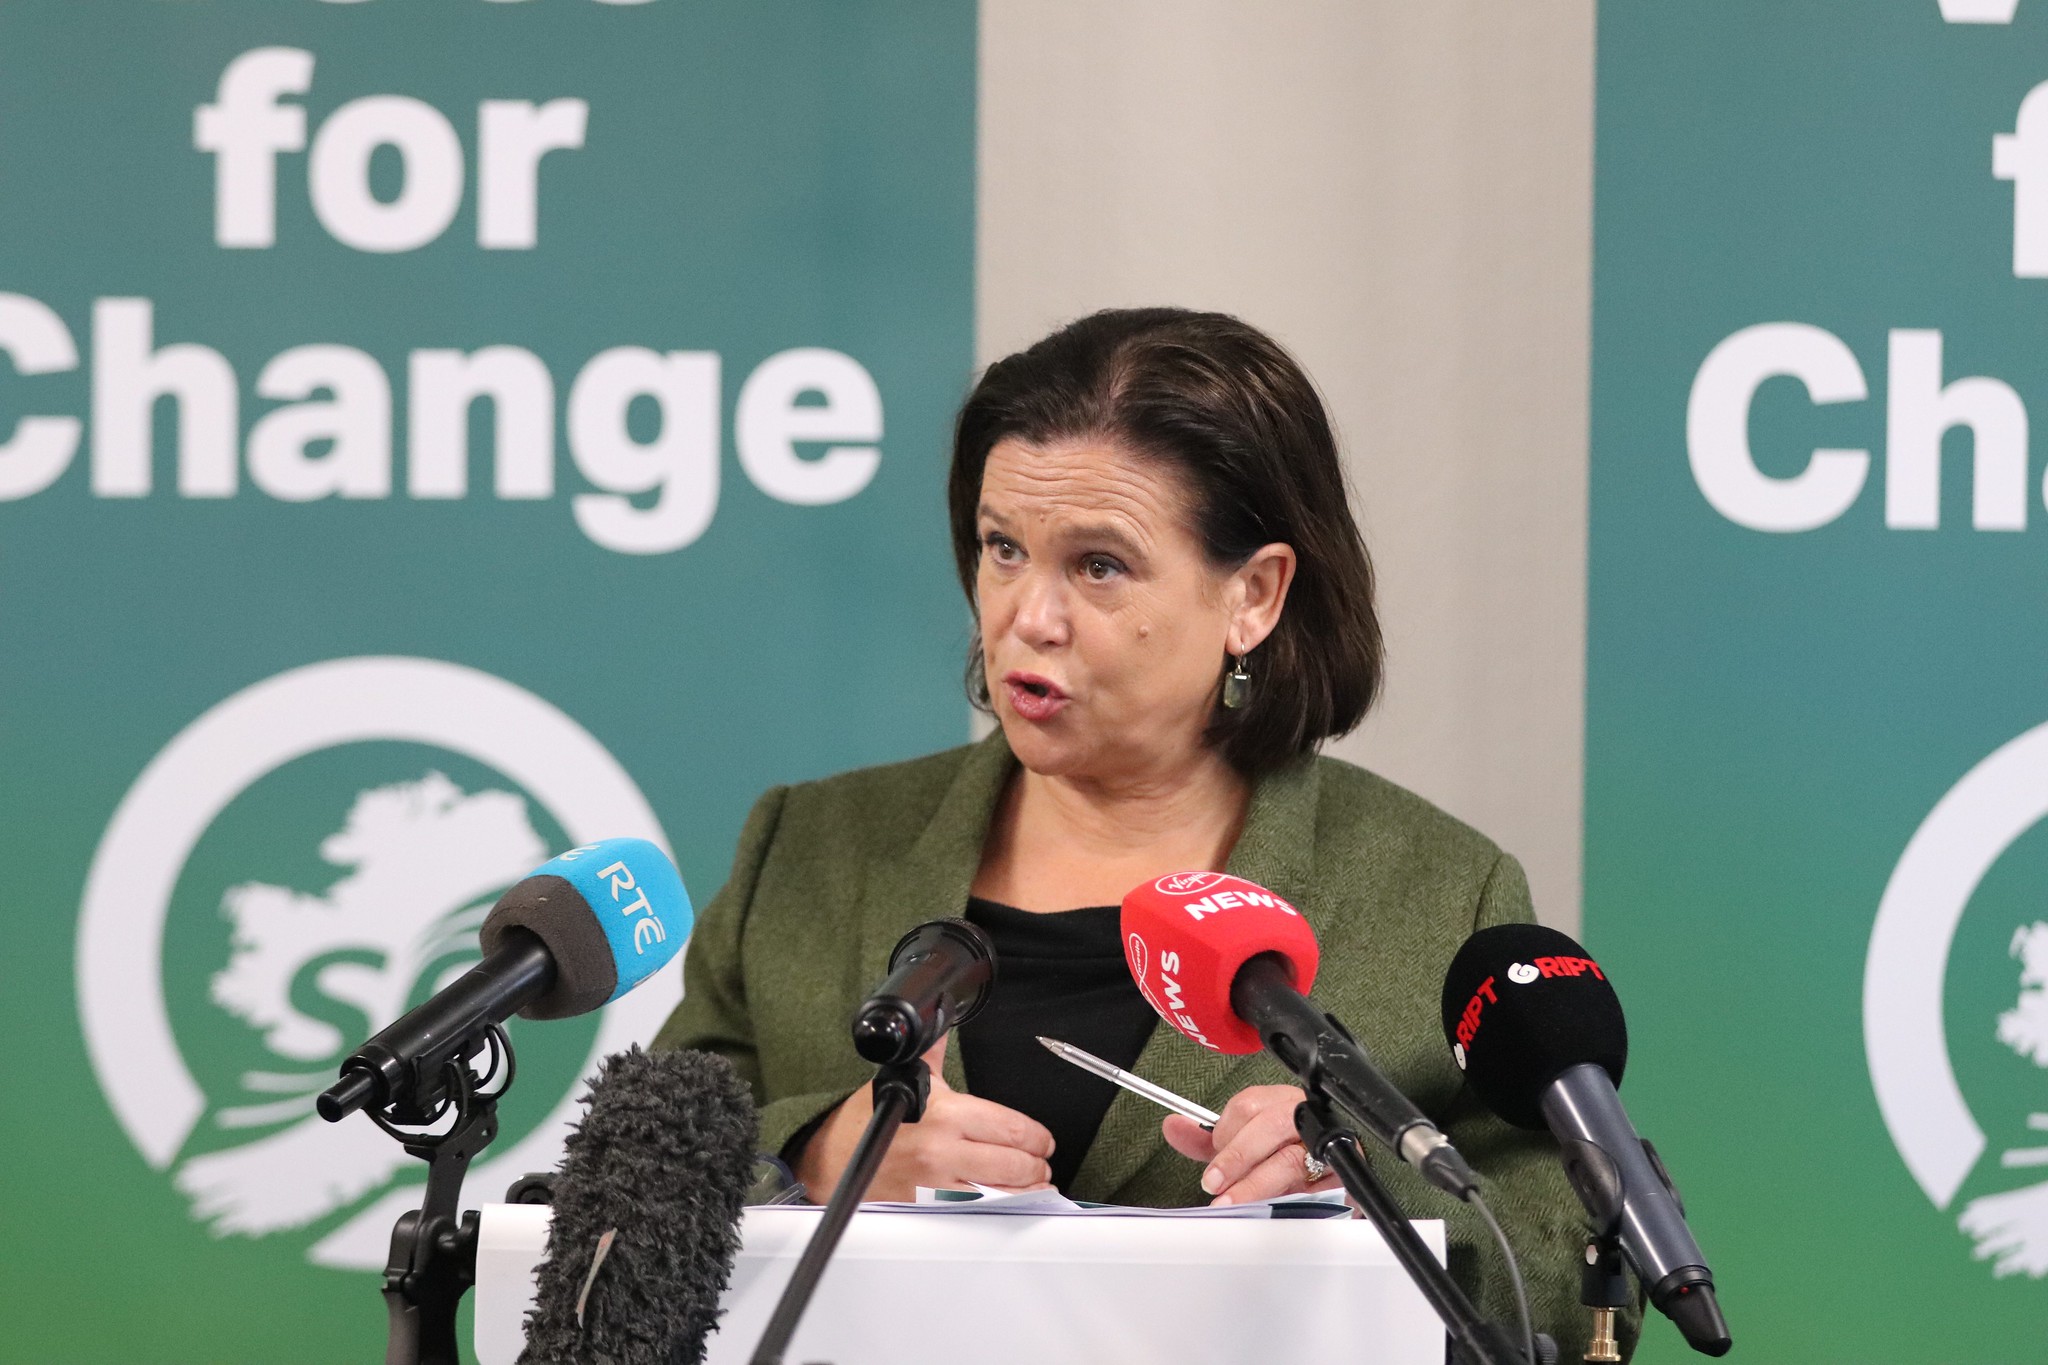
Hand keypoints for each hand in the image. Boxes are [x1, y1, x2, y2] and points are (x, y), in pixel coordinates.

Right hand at [791, 1035, 1056, 1202]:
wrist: (830, 1162)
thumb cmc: (864, 1123)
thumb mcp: (905, 1079)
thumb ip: (934, 1055)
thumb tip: (942, 1024)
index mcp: (945, 1114)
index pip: (1009, 1127)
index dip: (1035, 1136)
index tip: (1042, 1140)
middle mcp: (944, 1151)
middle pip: (1013, 1163)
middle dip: (1036, 1164)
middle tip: (1042, 1162)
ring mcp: (938, 1184)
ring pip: (1002, 1193)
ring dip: (1026, 1190)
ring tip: (1035, 1184)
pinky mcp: (930, 1208)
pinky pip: (978, 1212)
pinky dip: (1001, 1207)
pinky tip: (1010, 1201)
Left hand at [1162, 1083, 1344, 1205]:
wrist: (1331, 1182)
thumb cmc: (1282, 1158)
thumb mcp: (1242, 1146)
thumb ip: (1208, 1140)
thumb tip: (1173, 1127)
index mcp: (1281, 1102)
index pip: (1249, 1104)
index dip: (1226, 1134)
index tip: (1211, 1164)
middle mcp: (1307, 1117)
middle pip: (1272, 1124)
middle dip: (1238, 1156)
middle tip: (1214, 1184)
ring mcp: (1327, 1148)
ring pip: (1291, 1159)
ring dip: (1256, 1184)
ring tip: (1232, 1202)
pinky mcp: (1342, 1178)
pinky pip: (1316, 1189)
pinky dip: (1292, 1202)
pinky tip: (1275, 1210)